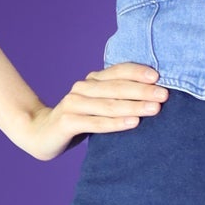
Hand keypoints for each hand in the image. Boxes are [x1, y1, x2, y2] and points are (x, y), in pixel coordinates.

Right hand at [13, 62, 168, 160]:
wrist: (40, 133)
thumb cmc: (78, 120)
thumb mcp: (98, 106)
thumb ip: (117, 99)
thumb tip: (154, 97)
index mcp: (93, 81)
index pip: (118, 71)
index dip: (138, 72)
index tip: (159, 77)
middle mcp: (83, 88)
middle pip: (117, 87)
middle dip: (143, 90)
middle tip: (165, 95)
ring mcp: (74, 104)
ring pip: (109, 104)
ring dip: (134, 106)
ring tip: (155, 109)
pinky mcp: (68, 121)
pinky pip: (96, 123)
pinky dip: (116, 123)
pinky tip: (134, 123)